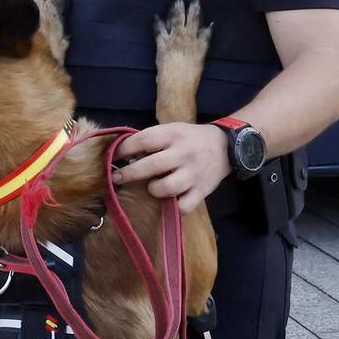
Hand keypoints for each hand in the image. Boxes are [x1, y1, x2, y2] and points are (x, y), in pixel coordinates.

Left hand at [111, 123, 231, 211]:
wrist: (225, 146)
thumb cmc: (190, 139)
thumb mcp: (172, 130)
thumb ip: (151, 140)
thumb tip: (120, 154)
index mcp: (173, 135)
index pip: (143, 141)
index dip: (124, 150)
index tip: (112, 157)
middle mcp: (184, 153)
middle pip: (151, 165)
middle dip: (129, 173)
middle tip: (116, 178)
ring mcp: (194, 174)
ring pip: (166, 188)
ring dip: (153, 189)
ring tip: (152, 187)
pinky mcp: (202, 191)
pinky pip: (184, 206)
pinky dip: (174, 207)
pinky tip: (169, 202)